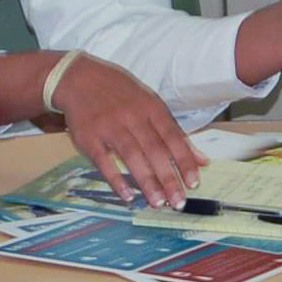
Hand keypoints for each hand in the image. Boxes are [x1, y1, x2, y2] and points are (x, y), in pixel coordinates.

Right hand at [53, 52, 203, 207]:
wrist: (79, 79)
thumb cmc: (120, 94)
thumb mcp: (151, 104)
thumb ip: (175, 133)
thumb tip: (202, 160)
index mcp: (151, 108)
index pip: (173, 137)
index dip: (184, 161)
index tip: (193, 183)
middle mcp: (132, 117)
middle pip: (154, 150)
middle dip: (168, 178)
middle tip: (178, 202)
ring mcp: (110, 127)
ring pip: (132, 156)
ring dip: (147, 182)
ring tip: (158, 202)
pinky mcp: (89, 138)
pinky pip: (104, 161)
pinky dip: (116, 179)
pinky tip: (127, 195)